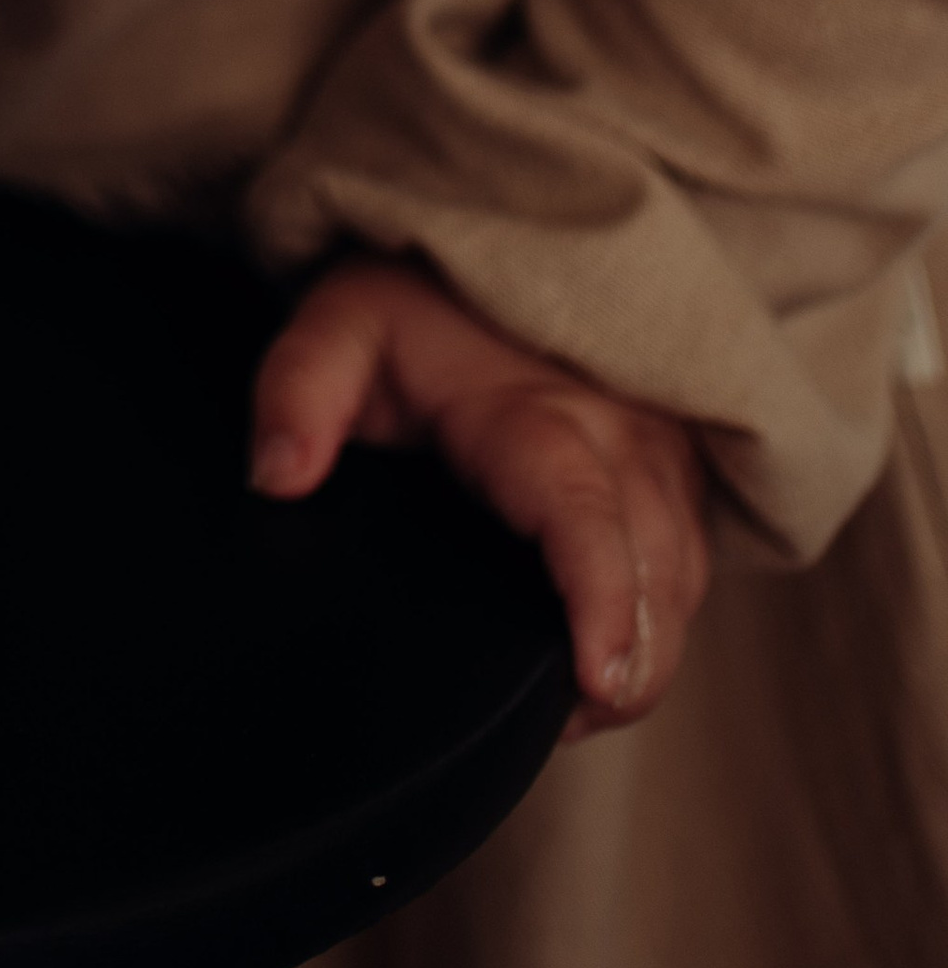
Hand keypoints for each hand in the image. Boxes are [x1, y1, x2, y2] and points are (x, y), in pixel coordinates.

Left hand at [249, 255, 710, 740]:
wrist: (492, 245)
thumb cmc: (415, 299)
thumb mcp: (341, 324)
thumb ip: (299, 391)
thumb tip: (276, 477)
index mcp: (536, 410)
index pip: (584, 513)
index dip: (601, 602)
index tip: (597, 681)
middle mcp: (620, 433)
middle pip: (658, 568)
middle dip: (634, 660)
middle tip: (569, 721)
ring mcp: (662, 453)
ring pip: (685, 576)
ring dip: (652, 648)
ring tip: (581, 705)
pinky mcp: (678, 472)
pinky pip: (691, 564)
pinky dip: (664, 617)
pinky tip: (609, 660)